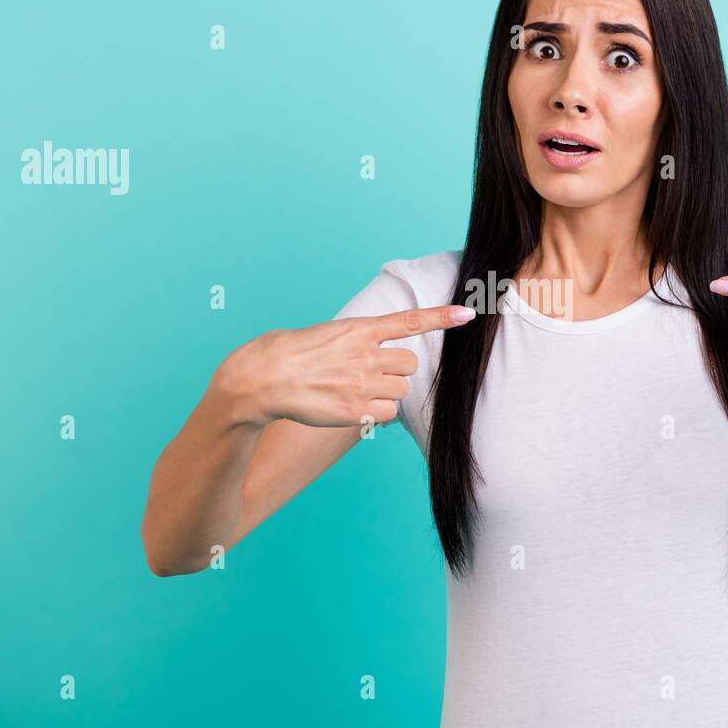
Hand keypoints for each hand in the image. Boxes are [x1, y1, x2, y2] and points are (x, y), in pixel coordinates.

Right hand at [210, 304, 475, 427]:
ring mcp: (363, 384)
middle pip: (409, 364)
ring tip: (353, 390)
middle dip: (395, 370)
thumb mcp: (319, 334)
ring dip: (386, 392)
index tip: (468, 313)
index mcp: (357, 329)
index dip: (442, 318)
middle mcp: (366, 355)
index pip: (409, 321)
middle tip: (367, 373)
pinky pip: (388, 414)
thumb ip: (349, 341)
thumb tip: (360, 350)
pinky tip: (353, 408)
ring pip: (401, 390)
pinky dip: (378, 414)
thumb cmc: (280, 354)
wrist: (259, 381)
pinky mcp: (357, 411)